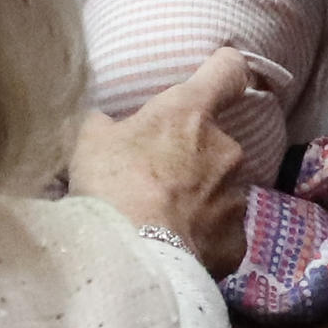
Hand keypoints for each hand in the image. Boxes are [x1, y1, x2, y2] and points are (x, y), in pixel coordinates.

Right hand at [71, 48, 253, 272]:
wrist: (134, 257)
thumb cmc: (112, 186)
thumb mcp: (90, 141)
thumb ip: (106, 124)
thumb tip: (107, 125)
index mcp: (190, 113)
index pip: (227, 70)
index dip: (223, 70)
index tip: (217, 78)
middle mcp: (225, 148)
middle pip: (214, 142)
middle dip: (191, 157)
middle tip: (155, 180)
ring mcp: (237, 196)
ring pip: (219, 189)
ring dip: (197, 199)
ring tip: (161, 221)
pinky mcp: (237, 240)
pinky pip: (221, 232)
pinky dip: (202, 237)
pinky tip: (175, 248)